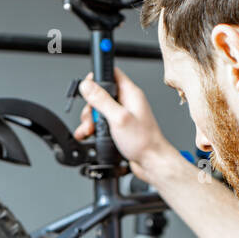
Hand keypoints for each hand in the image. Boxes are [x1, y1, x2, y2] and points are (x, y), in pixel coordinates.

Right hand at [74, 67, 173, 181]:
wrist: (151, 163)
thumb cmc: (144, 141)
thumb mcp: (119, 118)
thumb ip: (102, 100)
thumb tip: (87, 85)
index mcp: (130, 93)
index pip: (112, 74)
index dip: (98, 77)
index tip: (87, 87)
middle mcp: (127, 102)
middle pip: (101, 94)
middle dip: (91, 107)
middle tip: (91, 118)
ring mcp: (123, 115)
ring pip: (99, 111)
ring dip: (91, 121)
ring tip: (90, 131)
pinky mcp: (119, 128)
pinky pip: (103, 124)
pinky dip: (94, 129)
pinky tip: (90, 136)